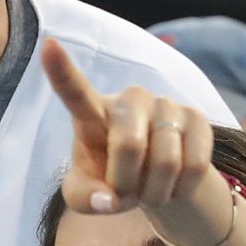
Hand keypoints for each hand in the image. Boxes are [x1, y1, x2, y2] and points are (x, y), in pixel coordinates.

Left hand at [40, 38, 222, 240]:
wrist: (154, 180)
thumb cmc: (109, 180)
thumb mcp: (85, 195)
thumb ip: (85, 199)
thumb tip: (108, 200)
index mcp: (92, 112)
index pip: (75, 91)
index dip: (61, 70)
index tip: (49, 45)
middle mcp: (130, 99)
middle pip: (130, 145)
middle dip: (128, 184)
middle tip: (125, 195)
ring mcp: (165, 104)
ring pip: (167, 162)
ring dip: (156, 193)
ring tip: (149, 190)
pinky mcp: (197, 118)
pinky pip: (195, 165)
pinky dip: (182, 190)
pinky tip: (174, 186)